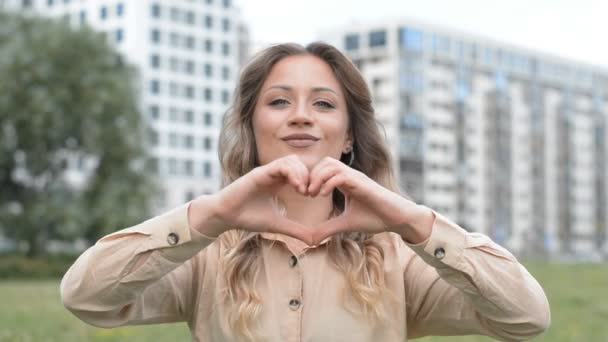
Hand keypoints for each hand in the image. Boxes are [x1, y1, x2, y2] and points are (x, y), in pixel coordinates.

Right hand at [211, 154, 313, 244]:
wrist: (225, 217)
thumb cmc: (248, 218)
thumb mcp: (277, 225)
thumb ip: (296, 230)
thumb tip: (314, 241)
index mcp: (278, 182)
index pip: (300, 171)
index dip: (310, 180)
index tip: (312, 196)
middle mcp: (273, 174)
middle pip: (299, 162)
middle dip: (309, 175)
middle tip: (311, 193)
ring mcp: (266, 172)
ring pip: (291, 160)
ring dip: (302, 173)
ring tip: (303, 191)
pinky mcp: (259, 173)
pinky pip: (280, 165)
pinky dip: (292, 173)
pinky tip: (296, 188)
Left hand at [307, 157, 430, 244]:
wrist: (397, 219)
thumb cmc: (375, 218)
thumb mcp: (346, 224)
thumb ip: (328, 228)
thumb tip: (310, 240)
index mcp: (346, 182)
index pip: (323, 169)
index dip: (311, 178)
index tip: (305, 195)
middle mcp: (350, 176)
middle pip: (325, 162)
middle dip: (311, 175)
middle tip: (306, 193)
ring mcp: (356, 177)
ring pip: (331, 164)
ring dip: (317, 177)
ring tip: (313, 194)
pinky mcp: (362, 183)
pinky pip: (341, 175)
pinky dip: (328, 182)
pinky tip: (322, 195)